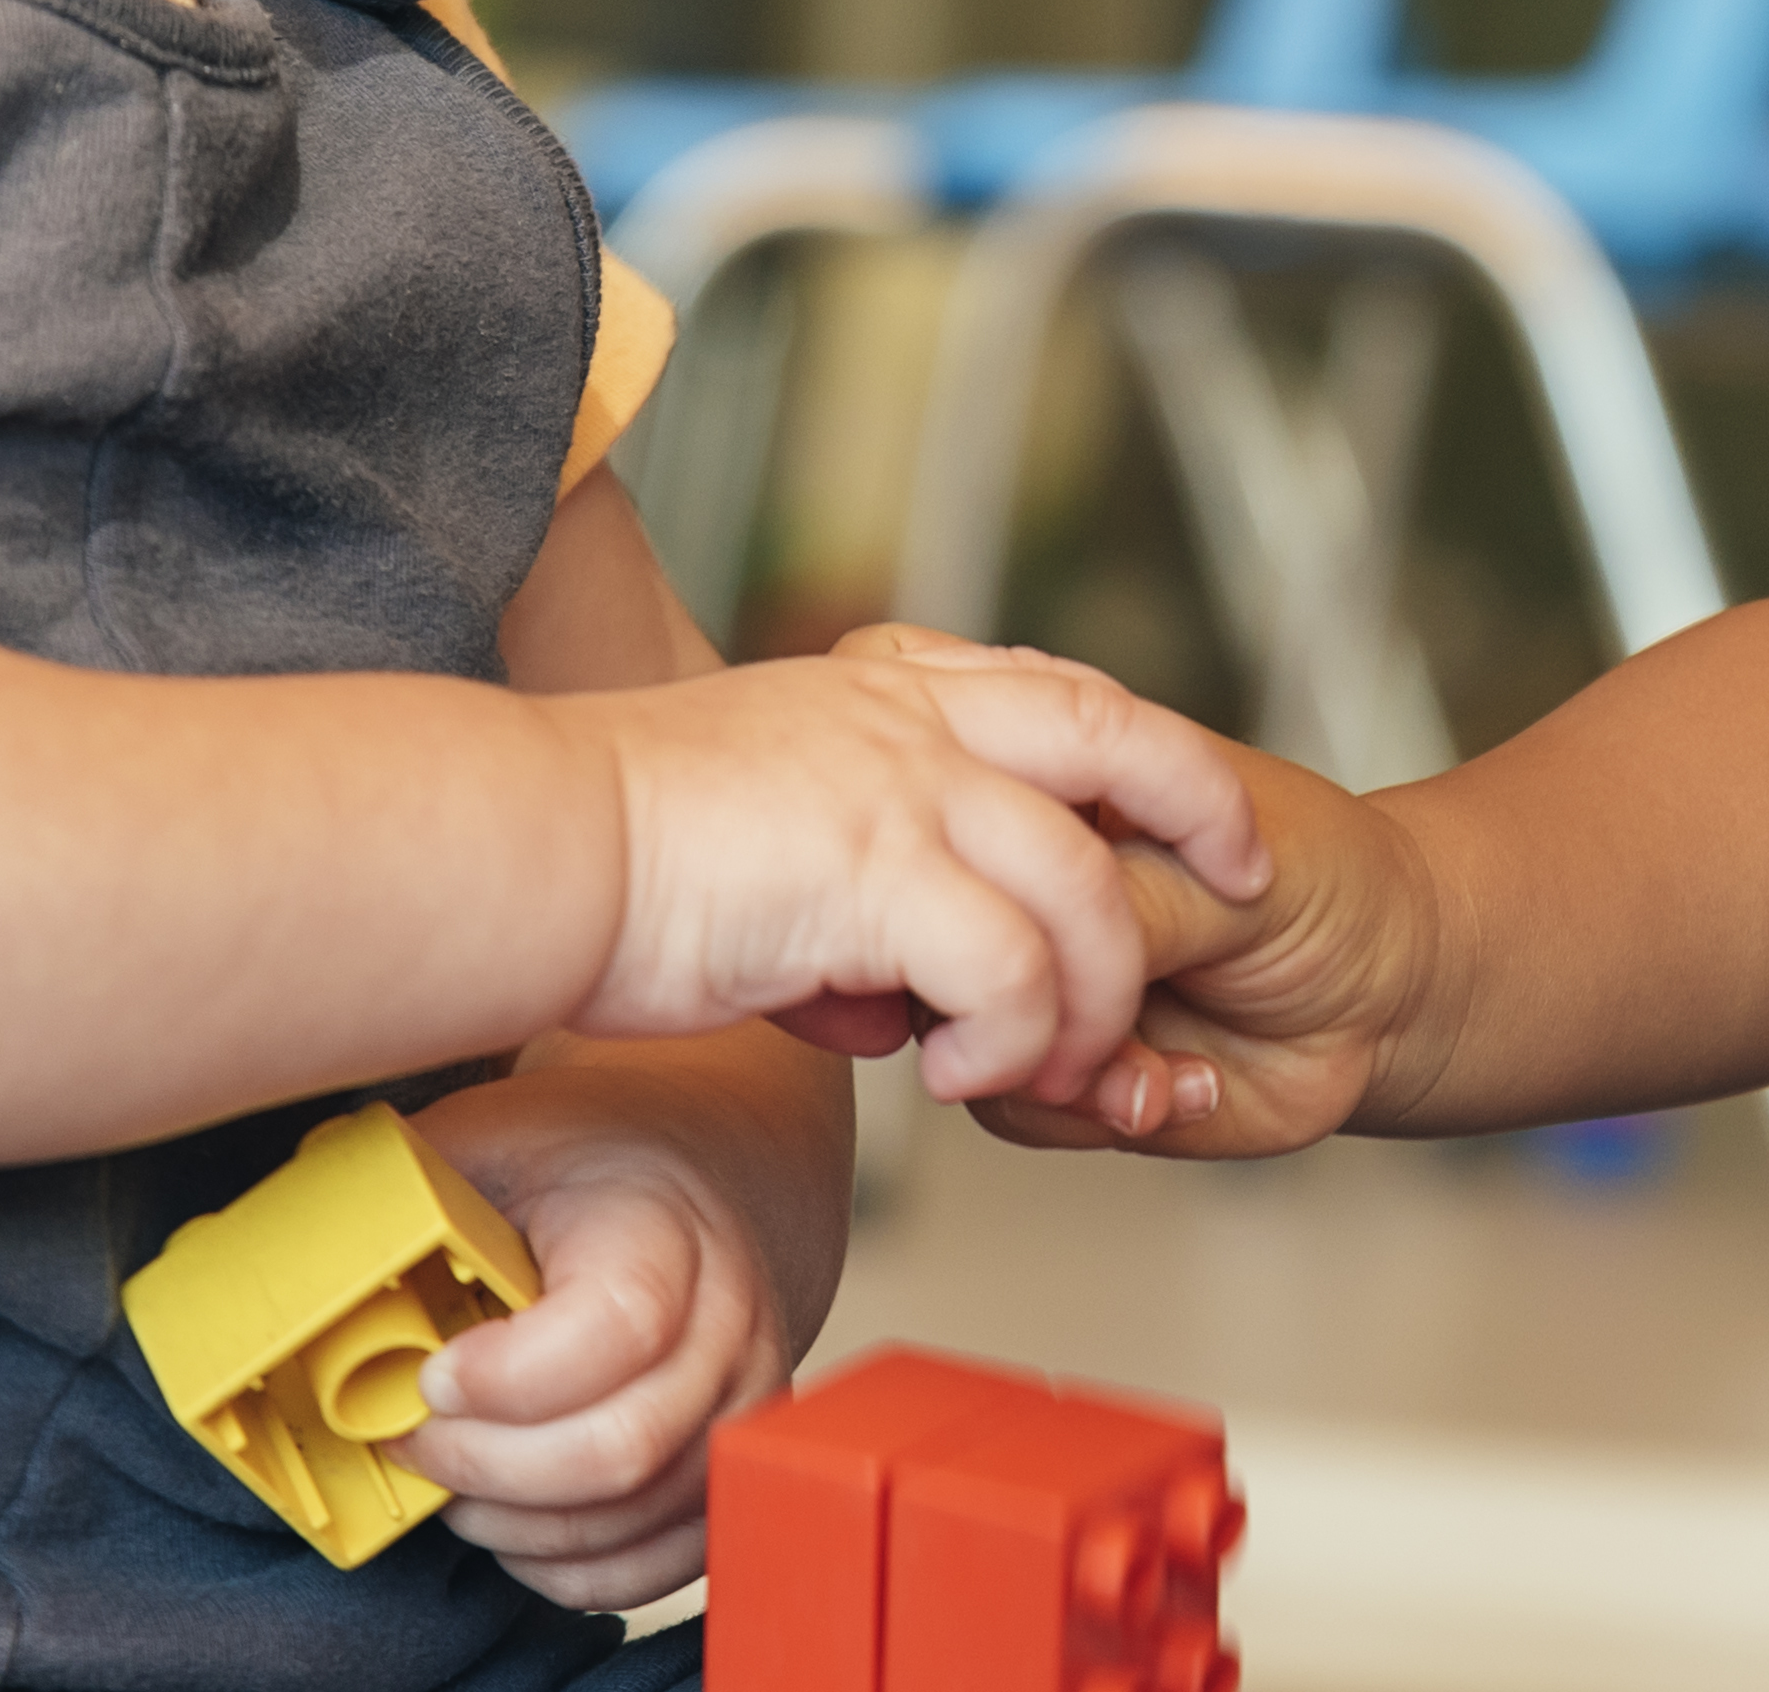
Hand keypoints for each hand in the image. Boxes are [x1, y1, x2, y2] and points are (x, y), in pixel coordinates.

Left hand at [393, 1038, 844, 1613]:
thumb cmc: (577, 1163)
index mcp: (663, 1222)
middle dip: (484, 1467)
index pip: (615, 1327)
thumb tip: (290, 1249)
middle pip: (619, 1449)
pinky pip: (653, 1565)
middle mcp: (727, 1318)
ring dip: (513, 1520)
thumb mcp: (487, 1137)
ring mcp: (743, 1403)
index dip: (506, 1378)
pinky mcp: (732, 1470)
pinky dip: (564, 1565)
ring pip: (629, 1520)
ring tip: (453, 1474)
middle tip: (414, 1440)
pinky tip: (513, 1511)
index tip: (431, 1374)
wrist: (697, 1175)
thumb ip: (399, 1190)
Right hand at [566, 644, 1267, 1114]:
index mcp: (883, 693)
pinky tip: (959, 1076)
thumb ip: (846, 879)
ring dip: (1091, 992)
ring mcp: (900, 789)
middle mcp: (908, 721)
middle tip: (1243, 887)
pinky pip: (1008, 968)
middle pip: (1118, 738)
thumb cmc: (609, 857)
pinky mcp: (875, 873)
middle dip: (1205, 809)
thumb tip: (882, 991)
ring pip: (1081, 888)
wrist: (525, 848)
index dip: (1147, 750)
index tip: (1199, 809)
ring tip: (1055, 1063)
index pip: (1058, 694)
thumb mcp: (758, 823)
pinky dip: (1012, 1035)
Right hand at [971, 743, 1441, 1158]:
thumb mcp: (1232, 879)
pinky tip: (1179, 1089)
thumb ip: (1126, 901)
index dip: (986, 884)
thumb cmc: (1333, 888)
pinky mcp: (1069, 1070)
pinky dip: (1094, 1111)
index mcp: (1065, 801)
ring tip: (1155, 1074)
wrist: (1402, 991)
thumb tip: (1016, 938)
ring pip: (970, 1036)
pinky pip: (1019, 1108)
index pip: (965, 833)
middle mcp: (1035, 893)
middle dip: (1019, 1000)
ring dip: (1063, 1073)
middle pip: (948, 946)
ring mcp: (1047, 982)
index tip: (1056, 920)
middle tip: (1101, 1024)